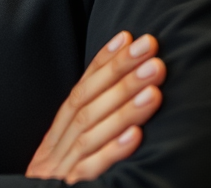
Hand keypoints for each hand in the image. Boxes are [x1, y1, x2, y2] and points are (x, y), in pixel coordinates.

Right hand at [26, 32, 164, 183]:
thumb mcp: (66, 163)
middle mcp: (54, 151)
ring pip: (90, 133)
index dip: (102, 62)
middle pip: (86, 104)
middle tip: (151, 51)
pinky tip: (137, 135)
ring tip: (155, 84)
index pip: (79, 91)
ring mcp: (60, 173)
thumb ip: (85, 135)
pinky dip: (112, 152)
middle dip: (120, 74)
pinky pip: (90, 173)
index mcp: (55, 140)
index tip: (128, 37)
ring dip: (124, 106)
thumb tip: (118, 98)